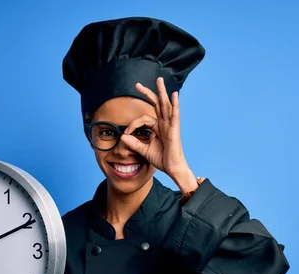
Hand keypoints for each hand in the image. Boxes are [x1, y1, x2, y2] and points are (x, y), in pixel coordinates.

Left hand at [121, 77, 198, 193]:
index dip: (133, 124)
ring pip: (166, 105)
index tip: (126, 133)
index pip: (143, 118)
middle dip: (148, 93)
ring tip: (159, 80)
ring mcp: (170, 125)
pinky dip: (175, 104)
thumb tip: (123, 137)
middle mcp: (164, 124)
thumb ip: (134, 143)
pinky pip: (175, 115)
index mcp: (158, 128)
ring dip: (162, 92)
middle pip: (157, 104)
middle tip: (137, 84)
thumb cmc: (162, 159)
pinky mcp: (175, 130)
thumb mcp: (144, 150)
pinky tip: (174, 95)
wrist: (172, 168)